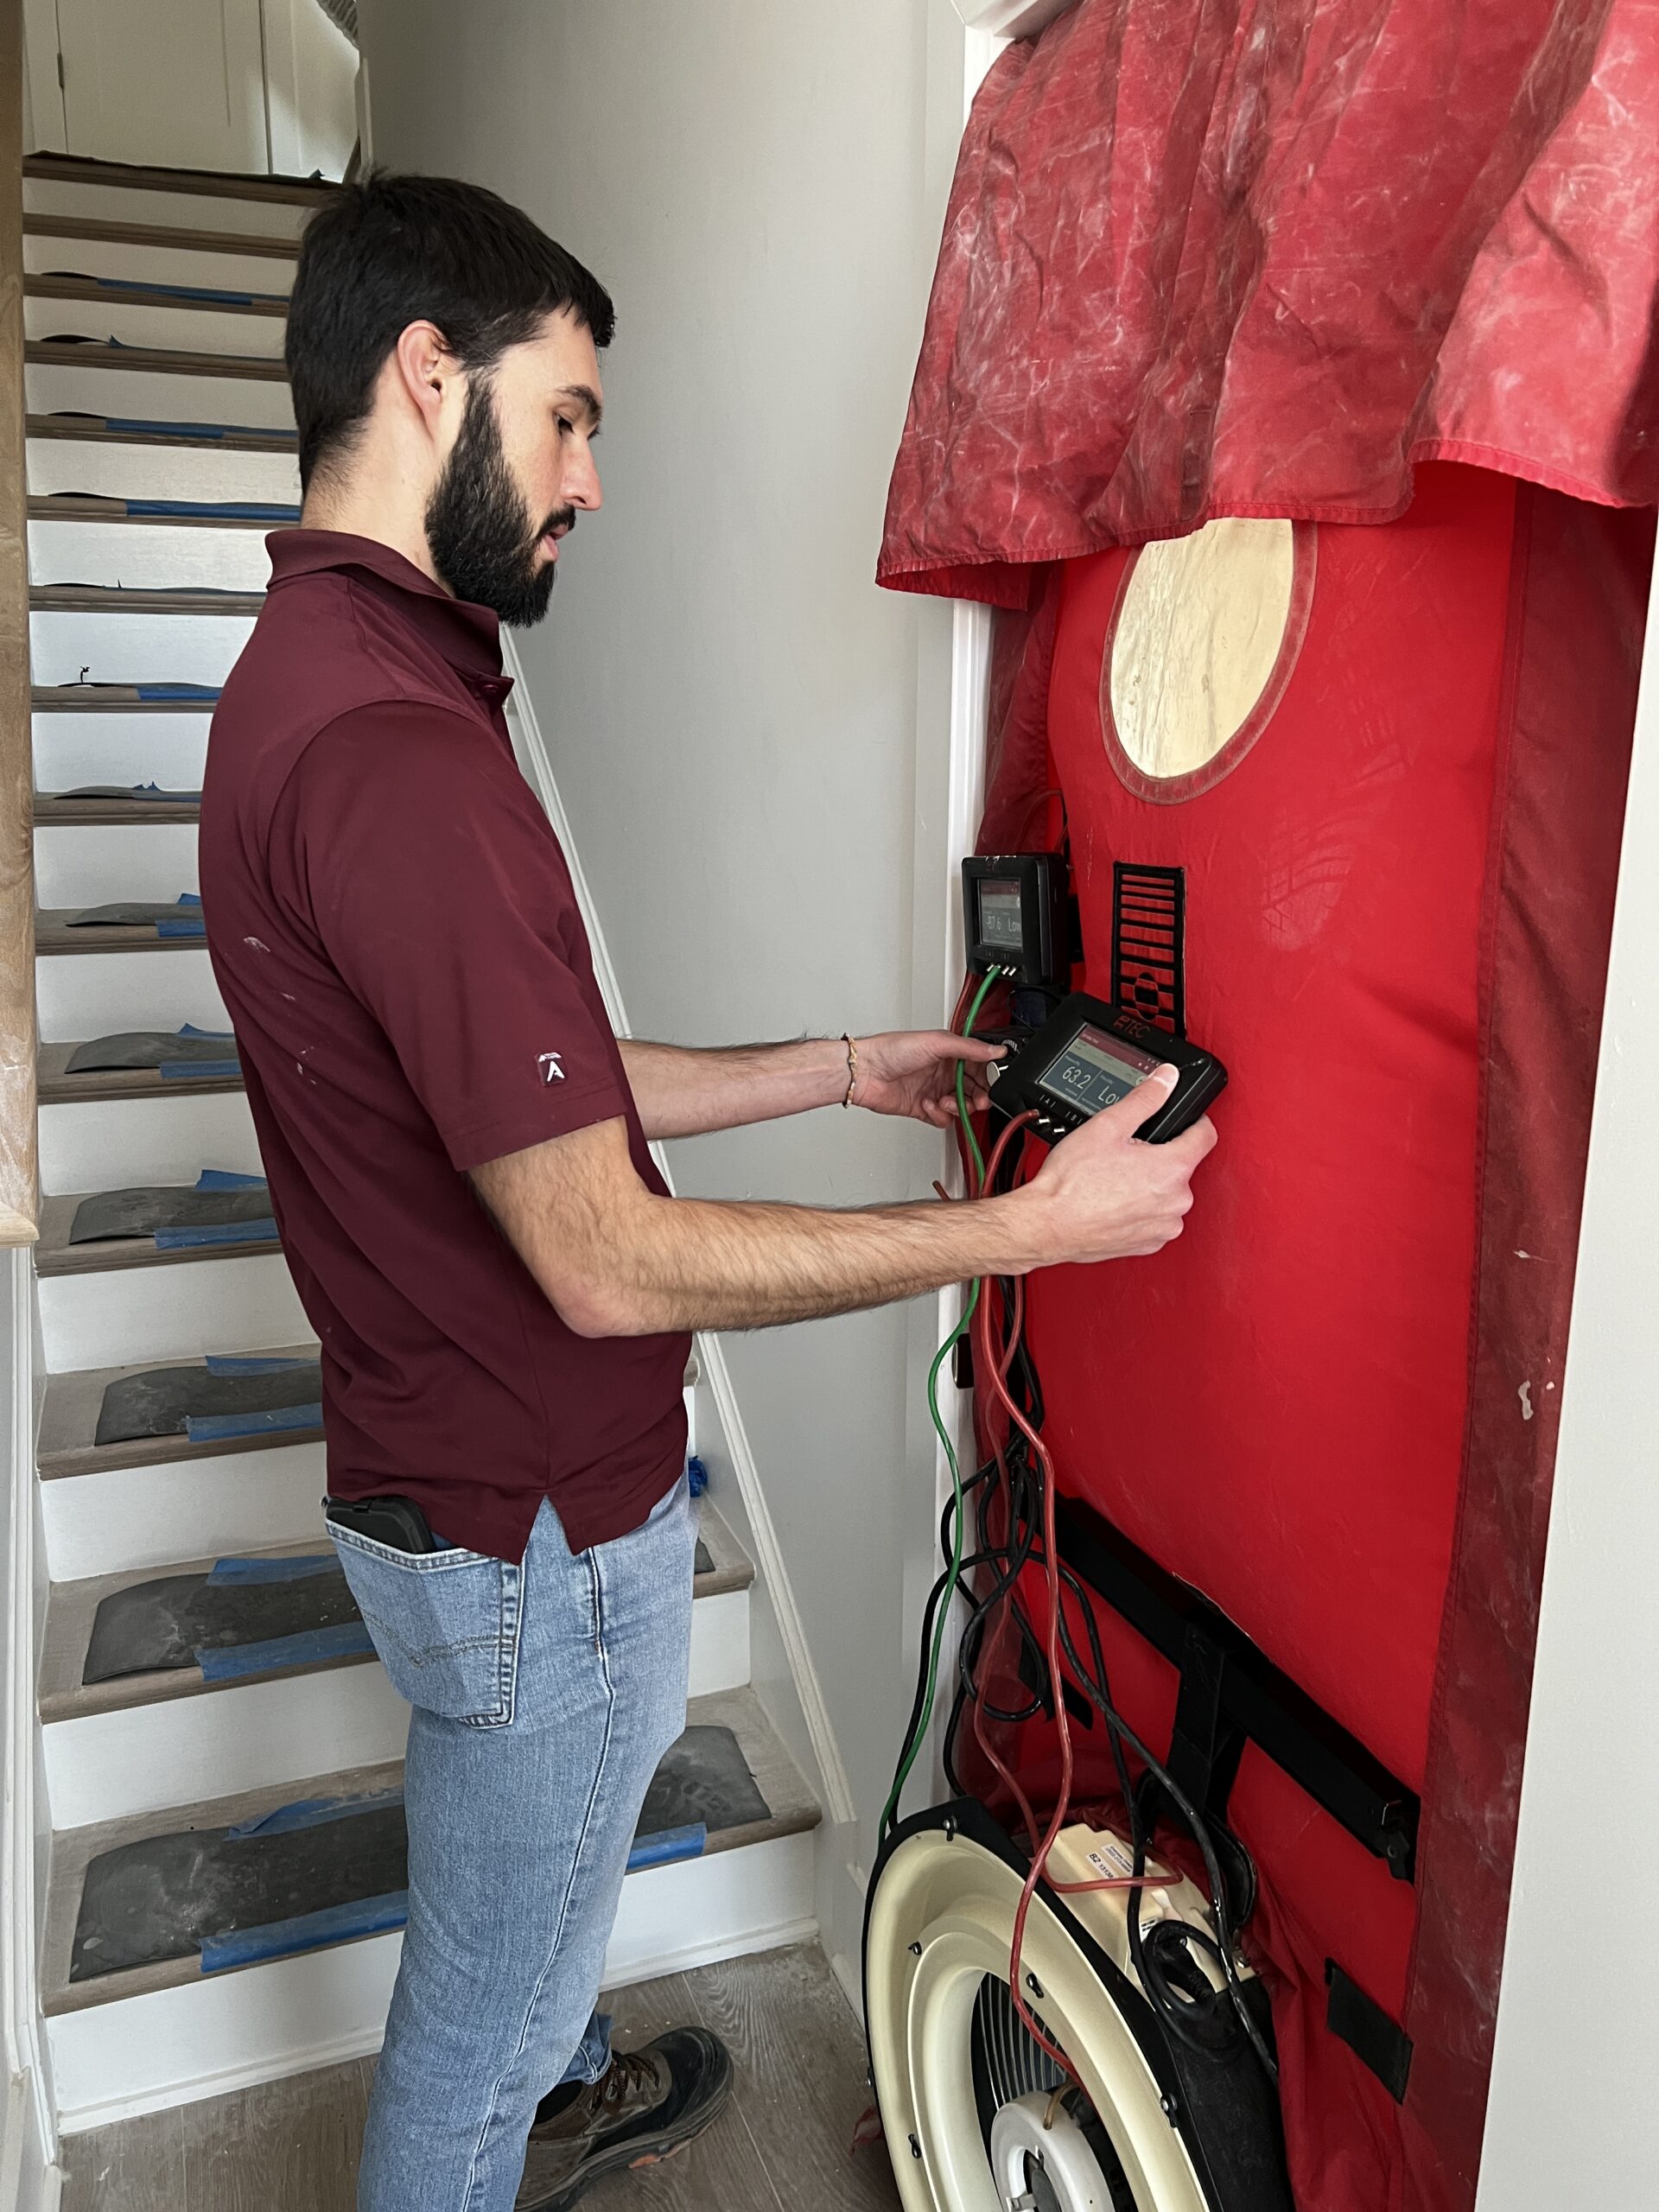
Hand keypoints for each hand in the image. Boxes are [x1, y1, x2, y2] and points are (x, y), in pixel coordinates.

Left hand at [853, 1029, 1005, 1126]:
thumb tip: (997, 1050)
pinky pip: (943, 1119)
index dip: (988, 1076)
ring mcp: (934, 1091)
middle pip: (974, 1089)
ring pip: (961, 1106)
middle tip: (977, 1100)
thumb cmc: (892, 1050)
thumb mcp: (936, 1043)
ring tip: (946, 1101)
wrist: (865, 1072)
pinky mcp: (924, 1109)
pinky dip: (939, 1116)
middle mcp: (943, 1072)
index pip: (979, 1066)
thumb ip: (969, 1048)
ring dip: (958, 1106)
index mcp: (949, 1053)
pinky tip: (929, 1105)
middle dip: (978, 1096)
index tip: (991, 1082)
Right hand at [1021, 1067, 1217, 1264]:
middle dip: (1158, 1157)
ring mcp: (1164, 1226)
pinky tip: (1113, 1202)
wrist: (1048, 1224)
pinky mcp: (1149, 1244)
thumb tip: (1167, 1079)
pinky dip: (1139, 1210)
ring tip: (1115, 1180)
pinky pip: (1154, 1219)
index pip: (1205, 1135)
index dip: (1194, 1121)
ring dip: (1149, 1186)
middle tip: (1126, 1153)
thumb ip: (1145, 1099)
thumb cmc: (1072, 1183)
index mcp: (1173, 1168)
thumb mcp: (1107, 1126)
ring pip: (1166, 1194)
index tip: (1184, 1121)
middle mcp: (1177, 1201)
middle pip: (1180, 1166)